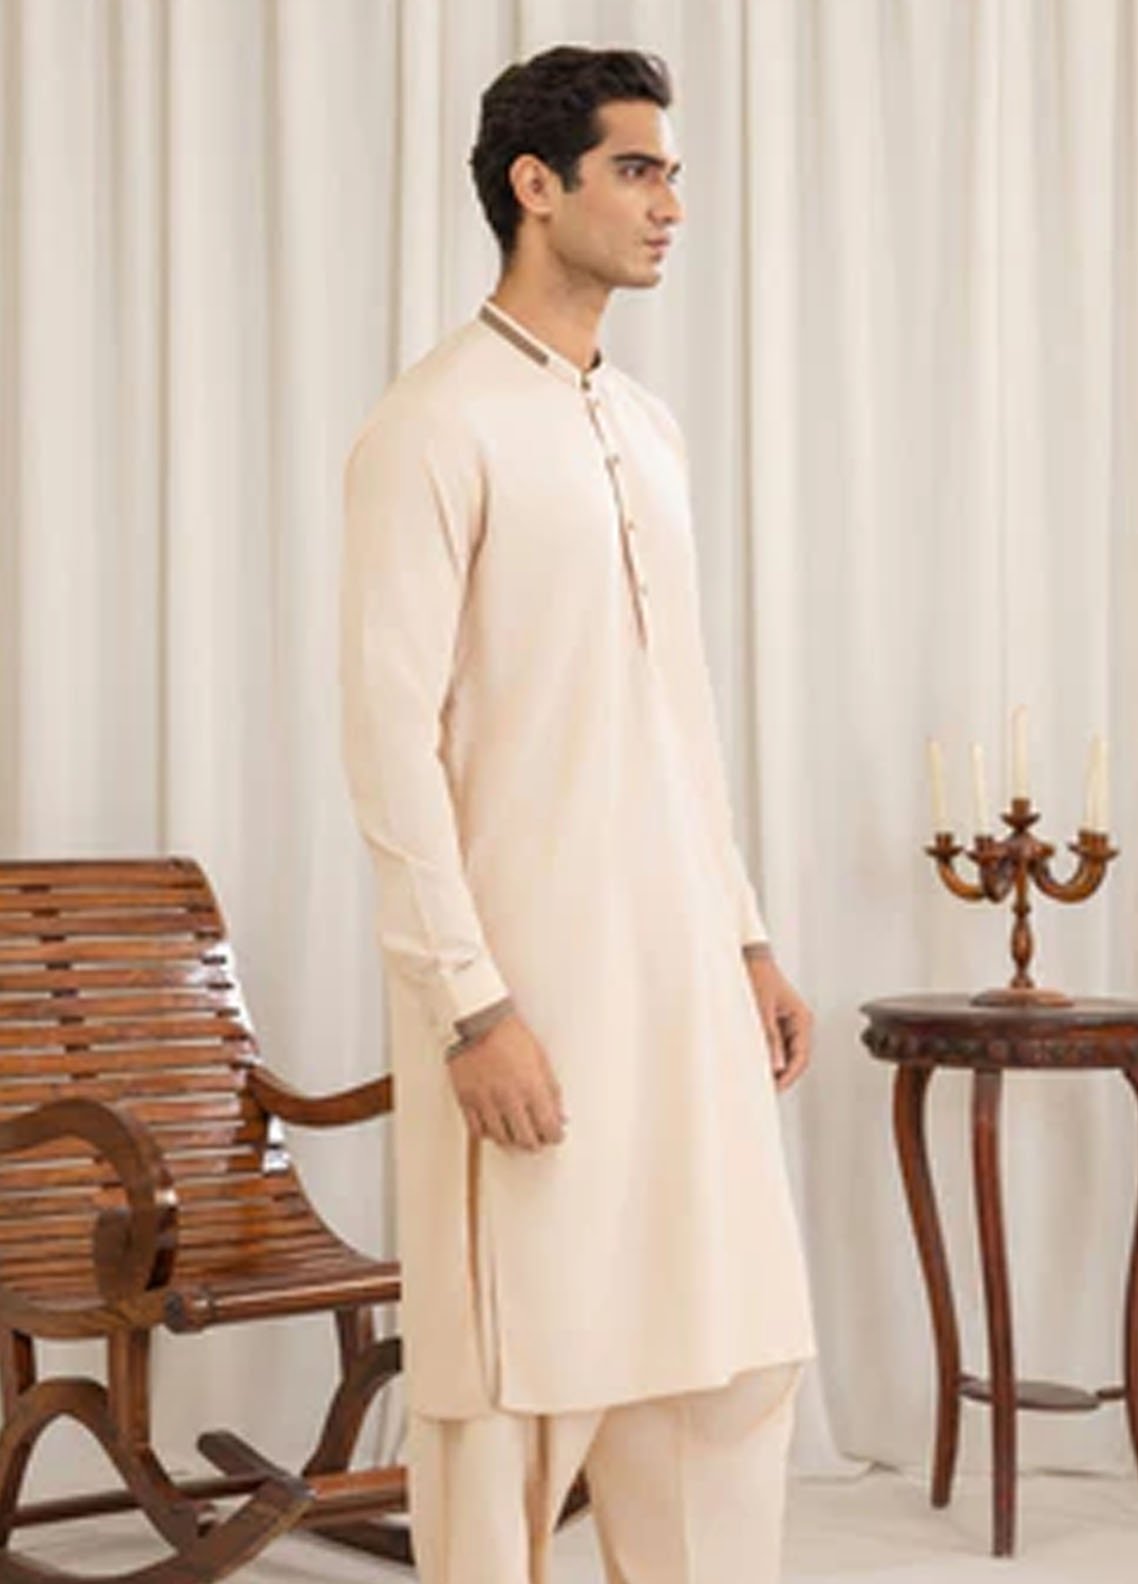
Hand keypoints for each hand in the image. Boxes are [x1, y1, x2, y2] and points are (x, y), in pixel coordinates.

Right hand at [448, 1013, 566, 1150]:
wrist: (479, 1021)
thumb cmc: (511, 1035)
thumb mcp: (541, 1059)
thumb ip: (551, 1091)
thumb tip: (559, 1114)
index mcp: (531, 1087)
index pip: (549, 1127)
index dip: (555, 1136)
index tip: (555, 1135)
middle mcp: (509, 1098)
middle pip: (526, 1139)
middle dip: (536, 1143)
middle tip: (537, 1139)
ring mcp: (486, 1101)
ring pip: (502, 1138)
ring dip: (512, 1141)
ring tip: (517, 1135)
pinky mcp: (467, 1099)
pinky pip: (478, 1130)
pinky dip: (488, 1134)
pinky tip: (495, 1127)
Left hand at [745, 952, 812, 1091]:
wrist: (748, 957)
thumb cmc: (758, 976)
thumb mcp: (762, 1011)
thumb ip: (769, 1039)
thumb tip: (776, 1065)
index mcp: (802, 1019)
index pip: (802, 1056)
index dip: (789, 1076)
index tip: (776, 1088)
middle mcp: (798, 1022)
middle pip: (795, 1057)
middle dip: (782, 1074)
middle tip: (765, 1088)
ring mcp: (787, 1022)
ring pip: (785, 1052)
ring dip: (774, 1064)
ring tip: (759, 1077)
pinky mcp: (775, 1021)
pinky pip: (775, 1044)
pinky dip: (767, 1053)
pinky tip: (756, 1061)